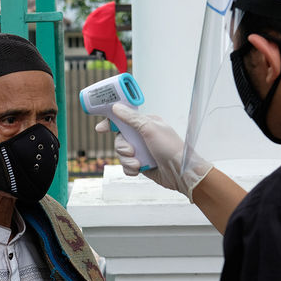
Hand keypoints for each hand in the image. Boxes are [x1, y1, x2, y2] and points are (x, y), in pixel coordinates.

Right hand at [95, 103, 212, 201]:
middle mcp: (142, 136)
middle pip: (119, 138)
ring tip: (139, 163)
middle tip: (131, 151)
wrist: (180, 172)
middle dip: (122, 147)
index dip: (110, 123)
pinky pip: (126, 166)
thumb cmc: (170, 148)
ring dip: (128, 160)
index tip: (100, 129)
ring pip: (121, 154)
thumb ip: (131, 118)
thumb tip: (116, 107)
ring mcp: (141, 150)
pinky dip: (130, 169)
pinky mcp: (141, 164)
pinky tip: (139, 169)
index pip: (123, 119)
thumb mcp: (150, 128)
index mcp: (145, 123)